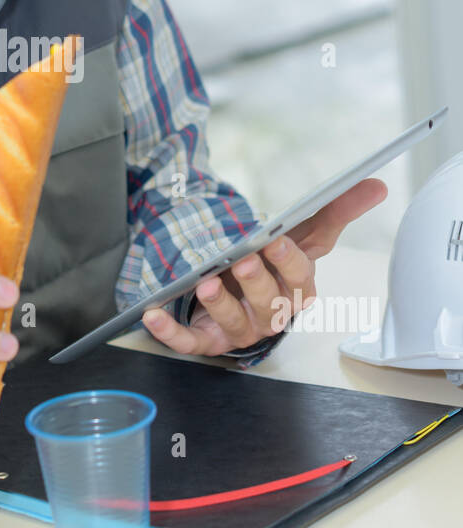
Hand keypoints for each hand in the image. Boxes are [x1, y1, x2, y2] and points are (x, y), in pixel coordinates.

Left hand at [141, 178, 387, 356]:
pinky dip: (170, 333)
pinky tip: (152, 315)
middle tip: (242, 259)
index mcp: (296, 291)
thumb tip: (375, 184)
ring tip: (206, 284)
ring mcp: (238, 330)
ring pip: (233, 323)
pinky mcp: (206, 341)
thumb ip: (336, 211)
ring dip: (220, 306)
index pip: (299, 279)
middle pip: (268, 303)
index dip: (288, 262)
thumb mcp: (302, 233)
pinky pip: (188, 342)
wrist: (239, 285)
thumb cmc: (274, 262)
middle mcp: (270, 315)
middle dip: (256, 283)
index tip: (275, 240)